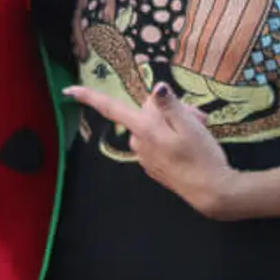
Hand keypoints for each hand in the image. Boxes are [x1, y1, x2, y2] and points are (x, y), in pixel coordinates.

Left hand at [63, 82, 242, 218]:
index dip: (89, 97)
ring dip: (175, 124)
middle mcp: (139, 143)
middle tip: (198, 116)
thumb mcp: (190, 125)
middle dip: (170, 109)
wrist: (211, 192)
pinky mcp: (153, 166)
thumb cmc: (202, 157)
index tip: (68, 90)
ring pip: (155, 126)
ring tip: (199, 129)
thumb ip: (169, 105)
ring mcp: (145, 156)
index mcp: (144, 129)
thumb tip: (156, 87)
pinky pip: (158, 142)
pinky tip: (191, 144)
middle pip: (146, 112)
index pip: (111, 108)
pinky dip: (173, 138)